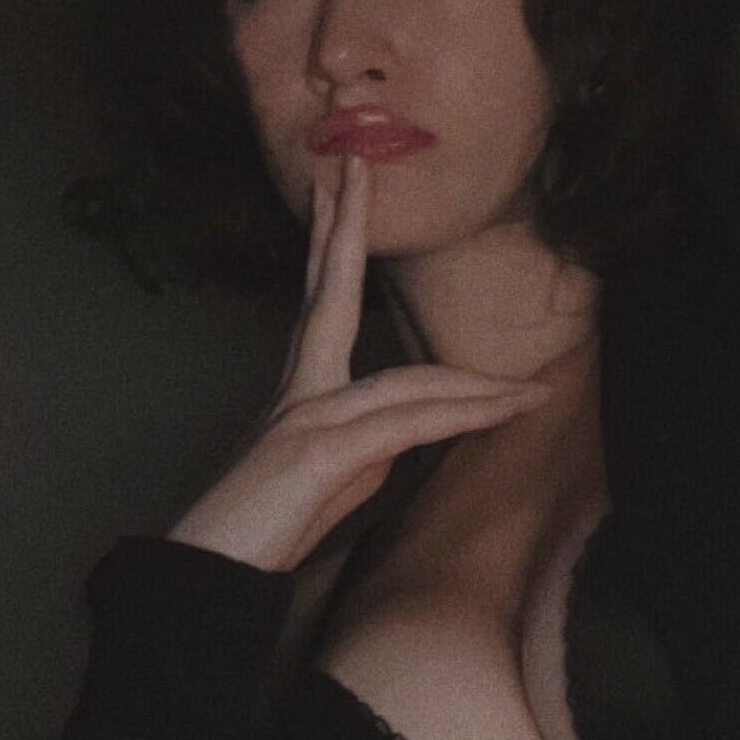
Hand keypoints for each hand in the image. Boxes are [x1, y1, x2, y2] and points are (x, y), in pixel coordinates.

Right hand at [167, 155, 551, 571]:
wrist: (204, 577)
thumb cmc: (252, 535)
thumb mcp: (314, 482)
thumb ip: (357, 448)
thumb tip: (398, 435)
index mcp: (295, 394)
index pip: (321, 303)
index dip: (332, 245)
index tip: (339, 193)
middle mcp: (297, 392)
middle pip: (331, 290)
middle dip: (349, 226)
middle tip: (357, 162)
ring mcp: (305, 418)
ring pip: (408, 381)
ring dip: (480, 388)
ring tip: (535, 392)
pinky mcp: (318, 453)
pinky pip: (411, 423)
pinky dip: (467, 419)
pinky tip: (508, 413)